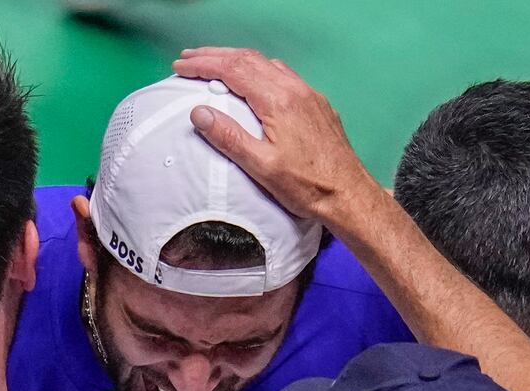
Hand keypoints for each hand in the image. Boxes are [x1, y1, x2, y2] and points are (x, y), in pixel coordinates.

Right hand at [171, 48, 380, 224]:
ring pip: (267, 64)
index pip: (233, 70)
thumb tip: (198, 112)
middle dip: (216, 56)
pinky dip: (259, 70)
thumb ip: (229, 137)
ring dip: (237, 60)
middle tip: (189, 58)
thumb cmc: (308, 187)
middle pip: (248, 59)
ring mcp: (309, 96)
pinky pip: (283, 75)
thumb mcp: (262, 167)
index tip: (180, 67)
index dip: (203, 65)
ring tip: (215, 64)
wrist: (349, 195)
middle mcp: (295, 90)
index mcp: (279, 101)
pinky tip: (254, 79)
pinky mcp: (317, 105)